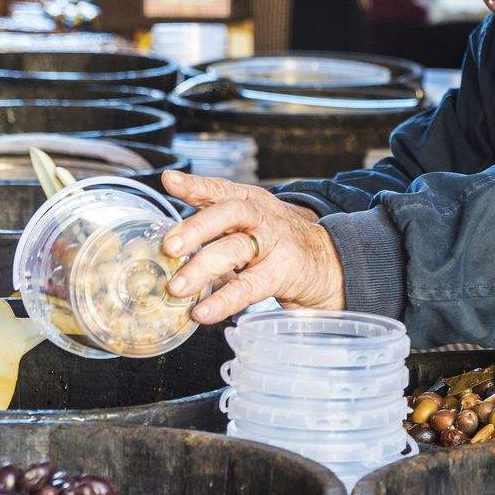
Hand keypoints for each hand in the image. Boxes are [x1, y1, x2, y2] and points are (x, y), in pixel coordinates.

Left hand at [159, 171, 343, 324]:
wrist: (329, 264)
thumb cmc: (277, 245)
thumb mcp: (248, 227)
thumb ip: (213, 231)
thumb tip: (166, 250)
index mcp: (251, 202)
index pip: (221, 189)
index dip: (195, 185)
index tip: (170, 182)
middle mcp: (262, 217)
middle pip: (229, 213)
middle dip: (197, 228)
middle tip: (169, 246)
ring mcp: (274, 244)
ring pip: (236, 248)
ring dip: (202, 267)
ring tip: (177, 287)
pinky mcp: (282, 273)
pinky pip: (249, 287)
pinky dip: (223, 301)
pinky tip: (202, 312)